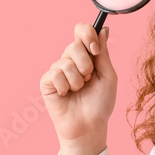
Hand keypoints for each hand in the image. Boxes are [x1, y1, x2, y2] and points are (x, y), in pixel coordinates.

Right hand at [39, 22, 117, 143]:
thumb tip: (103, 29)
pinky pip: (55, 74)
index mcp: (86, 55)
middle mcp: (70, 59)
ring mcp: (57, 70)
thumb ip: (103, 53)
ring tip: (79, 90)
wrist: (89, 126)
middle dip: (86, 65)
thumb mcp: (108, 76)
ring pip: (66, 62)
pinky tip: (67, 95)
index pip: (82, 31)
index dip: (88, 34)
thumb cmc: (100, 103)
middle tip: (89, 79)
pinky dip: (66, 86)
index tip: (95, 49)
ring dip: (78, 80)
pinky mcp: (47, 82)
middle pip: (74, 46)